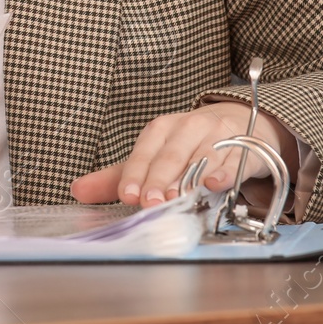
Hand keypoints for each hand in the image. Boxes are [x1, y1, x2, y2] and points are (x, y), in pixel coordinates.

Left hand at [69, 103, 285, 207]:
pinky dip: (225, 172)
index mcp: (161, 129)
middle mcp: (188, 128)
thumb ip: (118, 176)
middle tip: (151, 201)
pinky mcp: (245, 146)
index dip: (136, 174)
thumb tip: (77, 190)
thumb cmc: (189, 144)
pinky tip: (216, 183)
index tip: (128, 195)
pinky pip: (234, 159)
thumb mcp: (153, 155)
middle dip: (160, 179)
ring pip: (201, 157)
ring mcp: (218, 135)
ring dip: (189, 178)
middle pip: (171, 155)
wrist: (239, 121)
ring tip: (177, 196)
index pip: (144, 151)